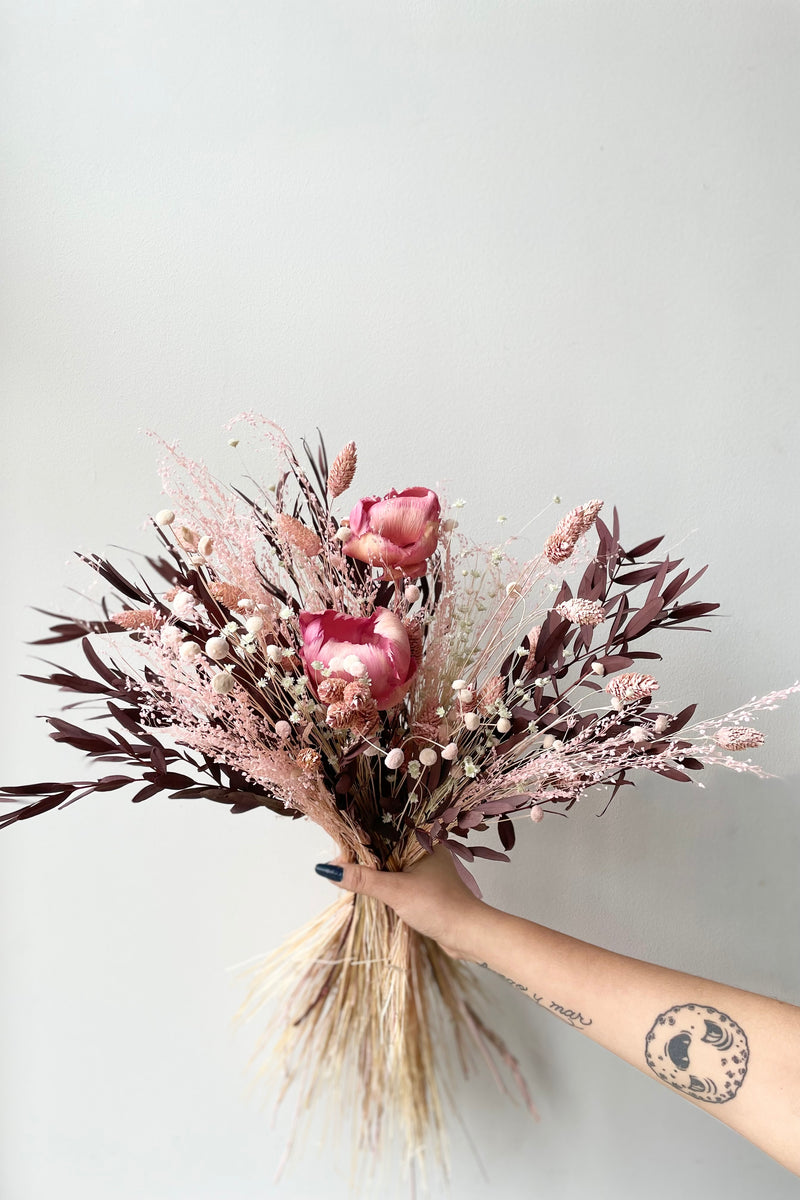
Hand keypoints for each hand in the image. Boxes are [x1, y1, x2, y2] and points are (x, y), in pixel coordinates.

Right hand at [316, 844, 488, 960]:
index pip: (381, 832)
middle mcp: (423, 849)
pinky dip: (382, 884)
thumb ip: (363, 880)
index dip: (357, 841)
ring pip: (389, 865)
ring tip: (348, 877)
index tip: (337, 855)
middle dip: (362, 858)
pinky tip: (369, 890)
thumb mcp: (396, 891)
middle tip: (338, 868)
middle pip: (383, 848)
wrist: (469, 934)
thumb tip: (329, 869)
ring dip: (371, 873)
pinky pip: (396, 879)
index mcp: (421, 839)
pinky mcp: (423, 887)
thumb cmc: (440, 906)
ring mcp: (424, 869)